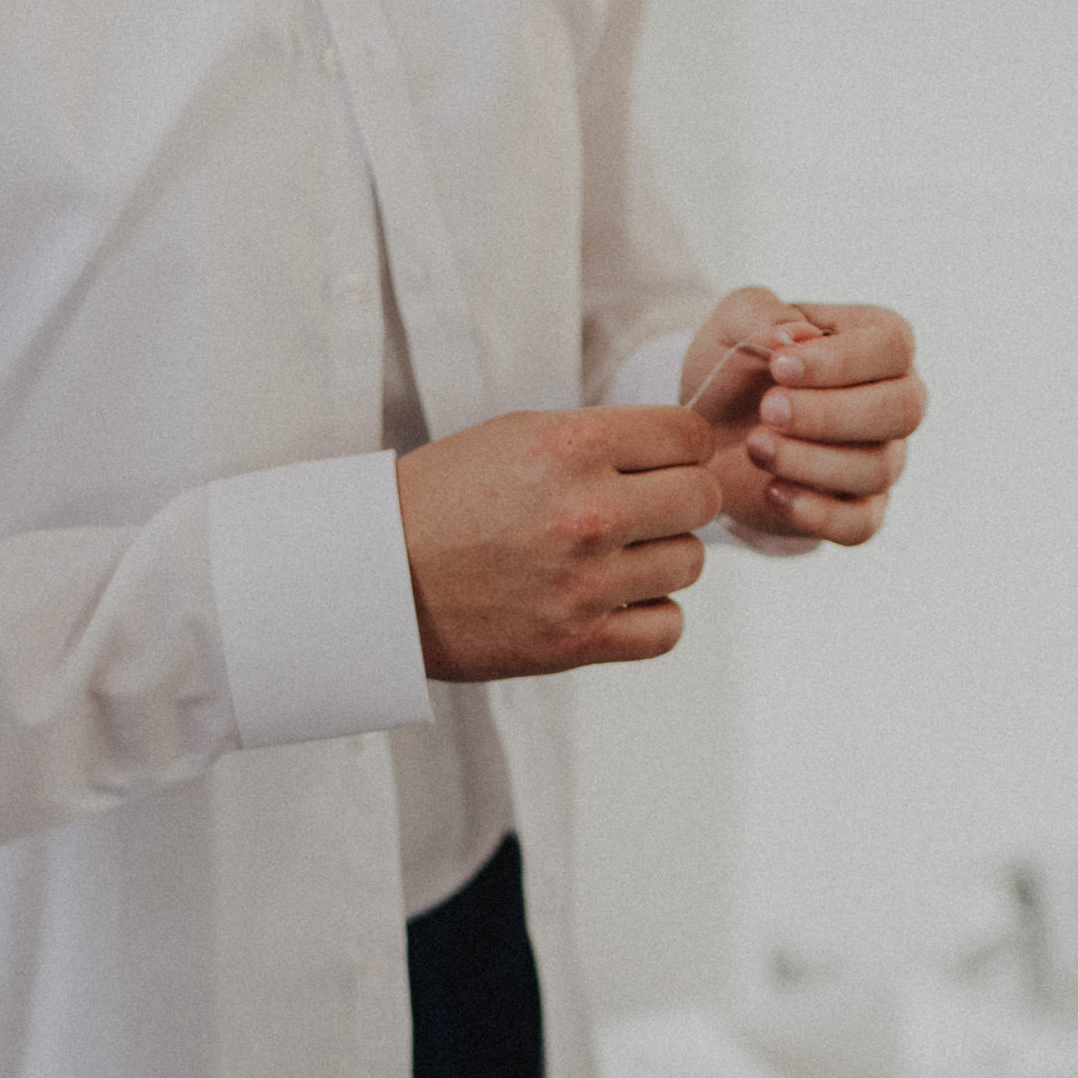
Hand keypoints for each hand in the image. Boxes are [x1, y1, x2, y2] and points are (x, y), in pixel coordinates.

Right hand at [397, 405, 723, 681]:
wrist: (376, 578)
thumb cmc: (442, 500)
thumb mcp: (517, 436)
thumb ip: (598, 440)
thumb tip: (677, 451)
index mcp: (571, 446)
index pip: (689, 435)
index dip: (681, 447)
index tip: (658, 462)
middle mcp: (588, 511)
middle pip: (701, 498)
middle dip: (678, 501)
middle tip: (642, 511)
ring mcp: (585, 583)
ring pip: (690, 564)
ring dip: (661, 560)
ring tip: (614, 558)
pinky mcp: (577, 642)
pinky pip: (667, 628)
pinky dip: (651, 617)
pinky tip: (618, 603)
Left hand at [679, 288, 923, 546]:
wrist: (709, 433)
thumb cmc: (734, 369)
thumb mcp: (732, 324)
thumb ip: (760, 313)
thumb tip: (796, 337)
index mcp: (878, 343)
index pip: (894, 346)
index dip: (840, 360)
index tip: (778, 367)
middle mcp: (895, 401)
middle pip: (903, 409)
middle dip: (829, 413)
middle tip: (767, 410)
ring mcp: (883, 459)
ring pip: (878, 468)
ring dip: (809, 459)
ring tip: (755, 445)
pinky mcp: (859, 511)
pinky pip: (862, 524)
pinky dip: (816, 513)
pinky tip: (773, 492)